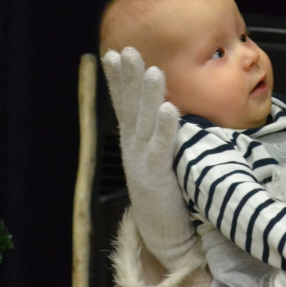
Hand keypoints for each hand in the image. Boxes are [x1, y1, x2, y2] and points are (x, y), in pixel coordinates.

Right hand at [102, 48, 196, 270]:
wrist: (164, 235)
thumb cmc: (166, 192)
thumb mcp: (155, 156)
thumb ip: (155, 131)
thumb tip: (160, 102)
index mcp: (132, 141)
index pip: (124, 104)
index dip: (119, 79)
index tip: (115, 53)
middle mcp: (133, 148)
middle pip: (130, 107)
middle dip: (129, 78)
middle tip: (128, 51)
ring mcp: (143, 162)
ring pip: (146, 123)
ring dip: (149, 96)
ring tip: (154, 71)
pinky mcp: (158, 177)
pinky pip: (163, 148)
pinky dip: (166, 128)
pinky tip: (170, 109)